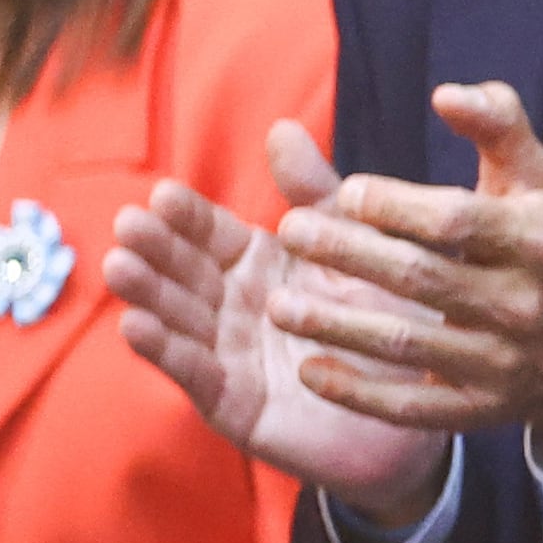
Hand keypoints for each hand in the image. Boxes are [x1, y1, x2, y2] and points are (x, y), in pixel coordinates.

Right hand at [107, 124, 456, 519]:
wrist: (423, 414)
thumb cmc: (388, 323)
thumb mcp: (354, 249)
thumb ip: (316, 195)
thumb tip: (281, 128)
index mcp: (259, 266)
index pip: (212, 234)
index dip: (188, 216)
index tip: (162, 193)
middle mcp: (234, 308)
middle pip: (185, 273)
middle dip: (155, 249)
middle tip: (128, 224)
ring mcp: (229, 357)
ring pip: (179, 320)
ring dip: (147, 294)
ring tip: (119, 267)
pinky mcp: (234, 406)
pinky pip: (196, 376)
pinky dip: (166, 352)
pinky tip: (136, 326)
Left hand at [266, 86, 542, 455]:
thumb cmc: (536, 245)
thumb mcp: (531, 180)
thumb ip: (496, 123)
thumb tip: (447, 93)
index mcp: (533, 240)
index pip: (458, 222)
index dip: (398, 206)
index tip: (348, 192)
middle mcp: (519, 304)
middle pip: (424, 279)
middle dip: (352, 255)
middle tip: (291, 232)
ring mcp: (498, 364)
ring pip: (410, 346)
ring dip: (339, 326)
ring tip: (278, 306)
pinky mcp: (477, 411)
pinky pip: (412, 409)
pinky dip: (358, 392)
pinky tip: (309, 371)